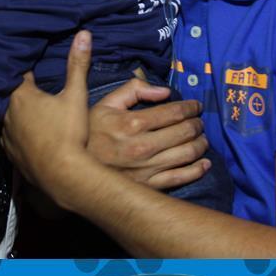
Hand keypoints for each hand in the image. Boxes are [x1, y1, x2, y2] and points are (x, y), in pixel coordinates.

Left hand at [2, 31, 93, 203]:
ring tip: (29, 108)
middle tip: (30, 84)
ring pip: (7, 116)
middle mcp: (7, 114)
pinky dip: (16, 131)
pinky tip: (27, 133)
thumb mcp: (76, 96)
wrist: (63, 175)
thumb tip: (83, 34)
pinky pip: (9, 136)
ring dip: (15, 111)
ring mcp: (6, 135)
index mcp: (21, 96)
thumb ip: (77, 65)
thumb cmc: (69, 133)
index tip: (31, 62)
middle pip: (9, 94)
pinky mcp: (10, 154)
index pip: (19, 73)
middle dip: (18, 88)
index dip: (26, 67)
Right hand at [86, 80, 208, 189]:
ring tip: (202, 139)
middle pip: (184, 132)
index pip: (174, 112)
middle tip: (199, 121)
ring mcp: (147, 169)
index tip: (196, 106)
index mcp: (132, 123)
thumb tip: (164, 92)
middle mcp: (142, 147)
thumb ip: (133, 89)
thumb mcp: (105, 104)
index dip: (190, 107)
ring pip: (187, 154)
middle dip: (197, 124)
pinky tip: (204, 164)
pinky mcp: (148, 186)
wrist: (71, 170)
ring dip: (200, 144)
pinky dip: (197, 170)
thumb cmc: (90, 134)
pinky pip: (180, 178)